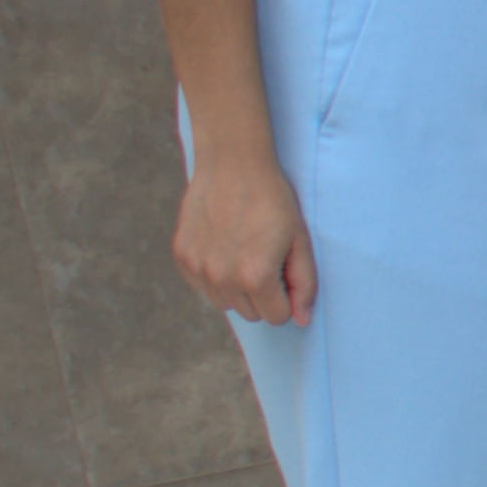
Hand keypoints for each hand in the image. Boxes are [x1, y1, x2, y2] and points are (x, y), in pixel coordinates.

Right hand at [173, 154, 313, 325]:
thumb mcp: (300, 241)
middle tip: (267, 256)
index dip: (287, 296)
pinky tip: (225, 246)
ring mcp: (197, 269)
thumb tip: (302, 320)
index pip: (277, 317)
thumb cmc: (273, 201)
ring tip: (245, 250)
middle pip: (252, 313)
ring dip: (238, 288)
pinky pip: (204, 286)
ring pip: (226, 303)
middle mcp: (221, 278)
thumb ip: (304, 284)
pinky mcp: (182, 257)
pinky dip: (216, 276)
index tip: (286, 270)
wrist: (232, 165)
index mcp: (254, 277)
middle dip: (264, 294)